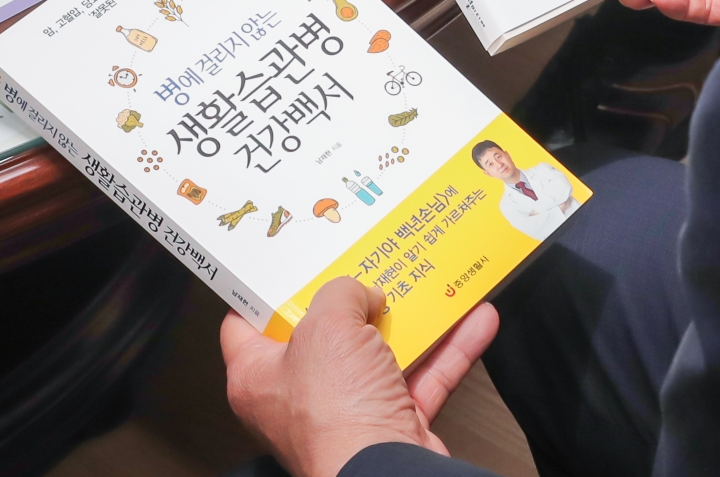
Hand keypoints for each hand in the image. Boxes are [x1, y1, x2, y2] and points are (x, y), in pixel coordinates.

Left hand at [222, 278, 497, 476]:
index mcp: (259, 378)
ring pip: (380, 355)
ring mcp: (348, 412)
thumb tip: (359, 293)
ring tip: (425, 284)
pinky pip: (423, 377)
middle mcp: (301, 398)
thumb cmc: (335, 417)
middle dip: (353, 301)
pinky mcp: (392, 423)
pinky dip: (449, 348)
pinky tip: (471, 320)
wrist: (385, 473)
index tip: (289, 263)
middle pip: (325, 335)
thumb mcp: (327, 326)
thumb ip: (341, 294)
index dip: (267, 291)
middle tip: (368, 265)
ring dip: (409, 321)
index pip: (247, 325)